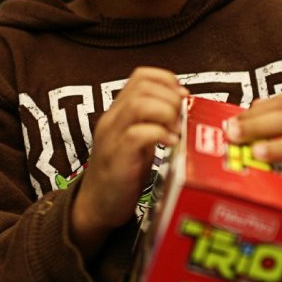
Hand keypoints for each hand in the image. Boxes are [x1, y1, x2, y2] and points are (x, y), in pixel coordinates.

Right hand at [71, 67, 186, 254]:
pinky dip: (159, 135)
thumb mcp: (139, 140)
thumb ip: (155, 121)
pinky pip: (137, 135)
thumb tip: (184, 107)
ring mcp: (112, 137)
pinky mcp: (116, 157)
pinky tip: (170, 145)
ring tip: (175, 130)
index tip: (182, 97)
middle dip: (170, 98)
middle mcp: (112, 118)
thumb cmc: (123, 172)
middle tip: (181, 118)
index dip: (167, 80)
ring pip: (138, 105)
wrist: (97, 205)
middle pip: (142, 87)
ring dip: (165, 113)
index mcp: (119, 111)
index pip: (141, 76)